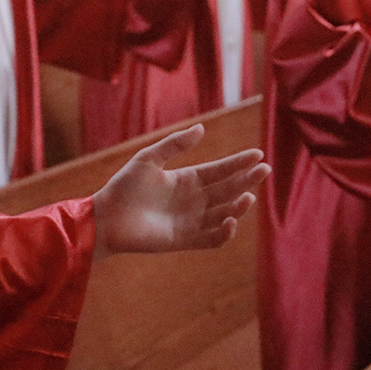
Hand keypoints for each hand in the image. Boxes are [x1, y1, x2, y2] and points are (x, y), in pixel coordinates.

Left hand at [92, 124, 269, 258]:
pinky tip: (231, 220)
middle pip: (227, 190)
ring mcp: (190, 221)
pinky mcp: (184, 240)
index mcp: (186, 180)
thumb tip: (202, 129)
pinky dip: (224, 232)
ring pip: (224, 213)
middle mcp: (192, 200)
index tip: (257, 155)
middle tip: (264, 170)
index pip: (219, 170)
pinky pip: (211, 239)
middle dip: (246, 180)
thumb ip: (174, 145)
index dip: (238, 163)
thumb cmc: (124, 186)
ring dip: (238, 206)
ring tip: (247, 196)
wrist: (106, 218)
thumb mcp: (149, 159)